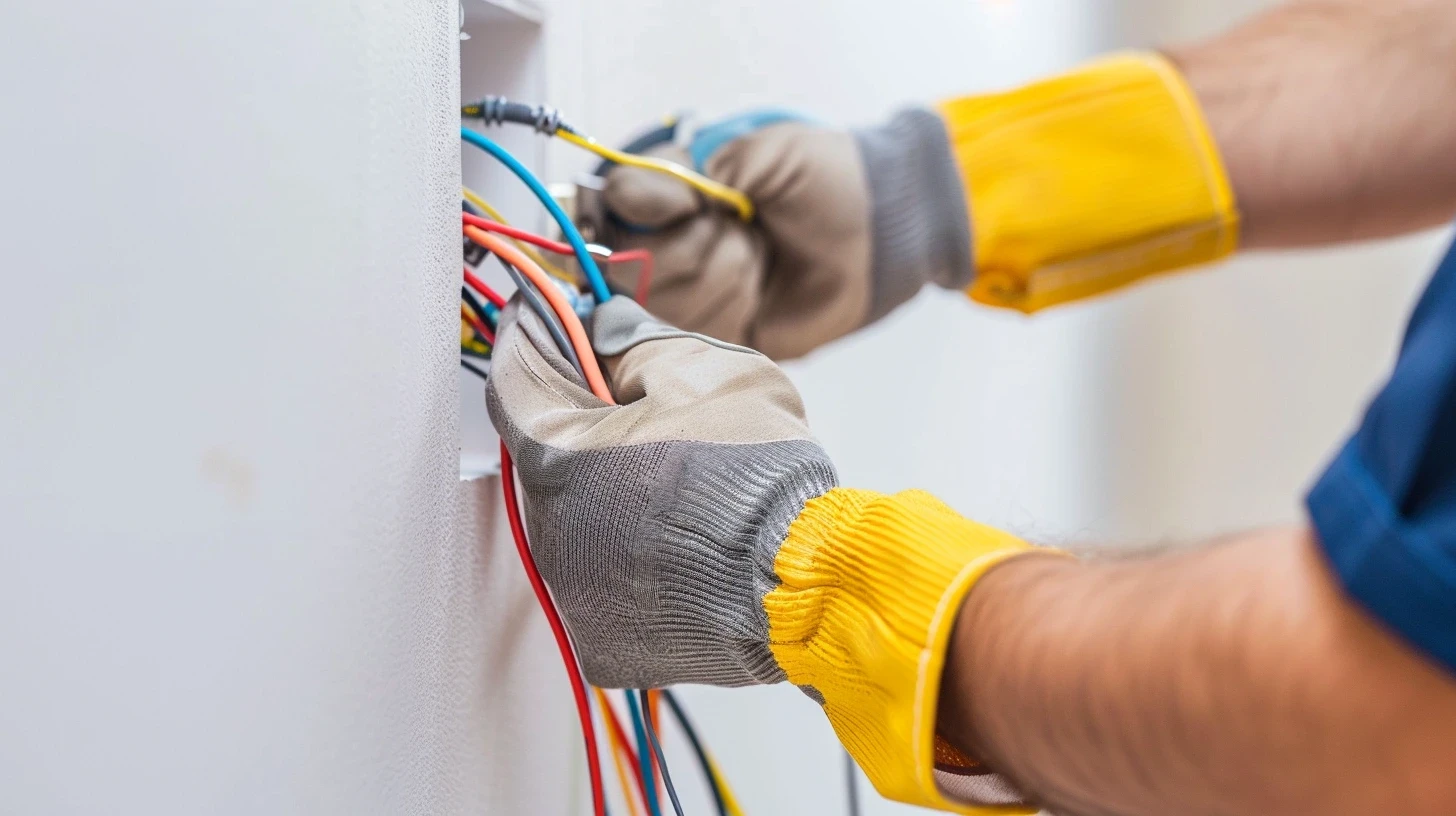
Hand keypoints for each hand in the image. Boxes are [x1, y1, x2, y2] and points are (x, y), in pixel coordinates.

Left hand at [486, 295, 1043, 810]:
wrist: (804, 583)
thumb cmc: (758, 476)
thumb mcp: (703, 371)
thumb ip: (633, 342)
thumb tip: (599, 330)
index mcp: (557, 453)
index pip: (515, 378)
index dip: (537, 341)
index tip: (553, 325)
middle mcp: (546, 528)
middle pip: (544, 453)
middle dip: (584, 422)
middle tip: (644, 409)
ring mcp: (569, 593)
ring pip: (573, 521)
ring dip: (606, 492)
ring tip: (678, 488)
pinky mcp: (599, 640)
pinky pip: (599, 580)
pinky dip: (626, 556)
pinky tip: (678, 543)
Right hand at [591, 110, 972, 359]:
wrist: (881, 231)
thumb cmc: (824, 179)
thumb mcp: (759, 155)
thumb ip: (686, 174)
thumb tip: (621, 199)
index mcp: (669, 192)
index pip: (611, 205)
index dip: (643, 206)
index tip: (691, 201)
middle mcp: (667, 244)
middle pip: (631, 261)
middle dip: (697, 243)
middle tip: (743, 226)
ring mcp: (690, 294)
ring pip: (664, 298)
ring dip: (724, 272)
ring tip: (760, 255)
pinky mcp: (718, 335)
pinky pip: (696, 333)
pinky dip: (733, 304)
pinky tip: (760, 289)